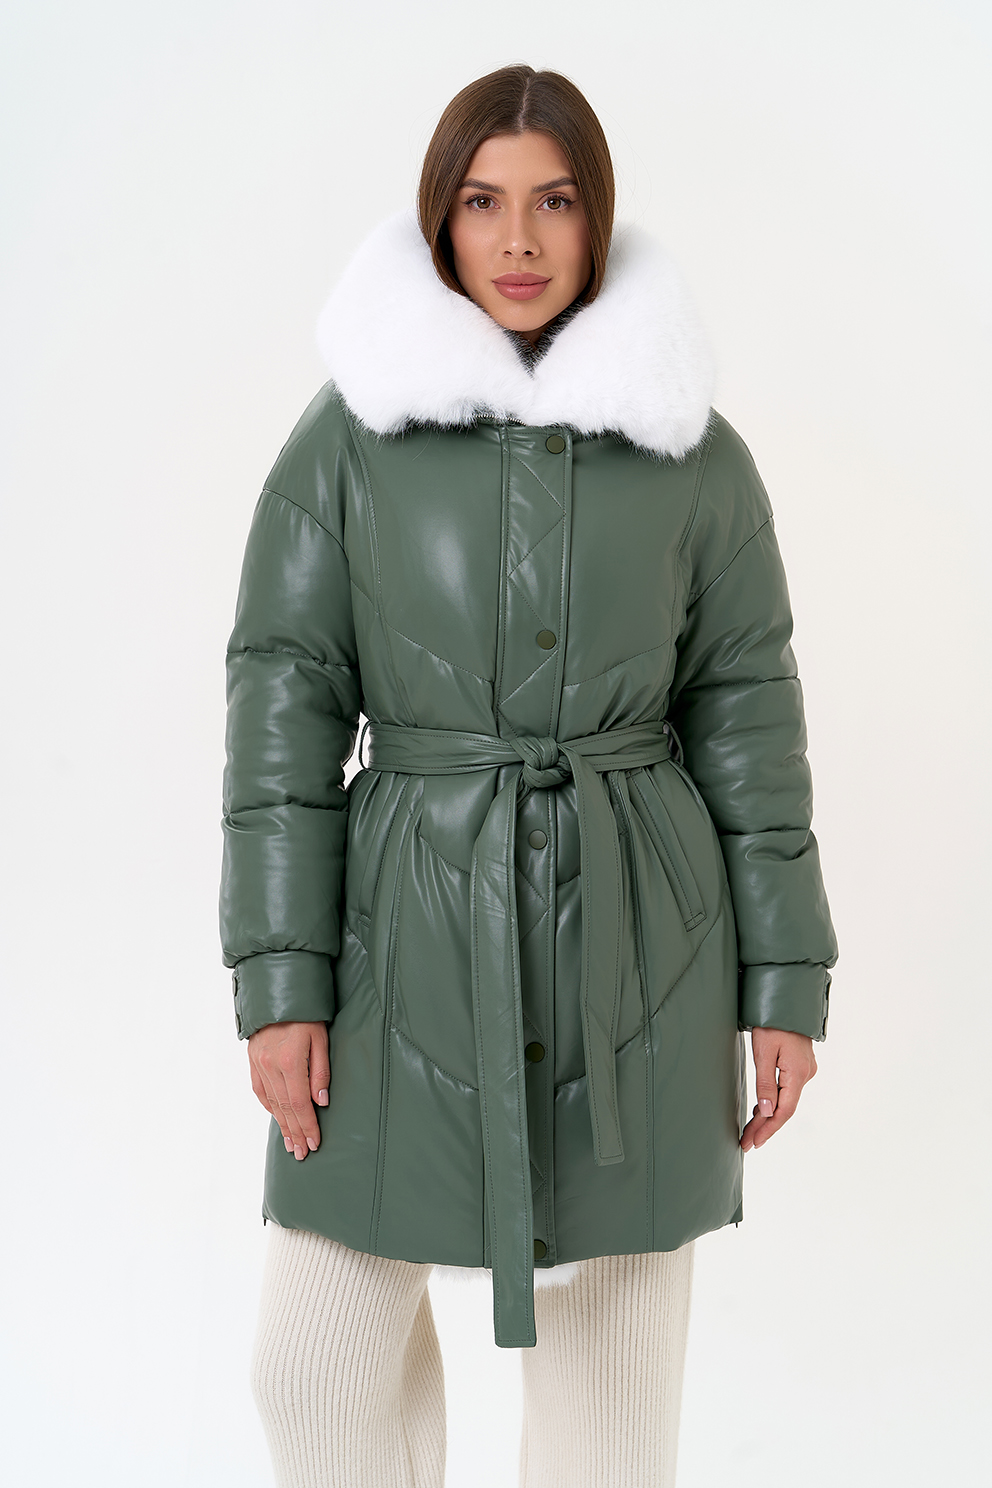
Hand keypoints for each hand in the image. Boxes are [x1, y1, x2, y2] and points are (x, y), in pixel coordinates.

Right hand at [248, 1021, 329, 1160]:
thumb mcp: (321, 1038)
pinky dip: (269, 1107)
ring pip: (271, 1103)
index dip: (308, 1126)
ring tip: (290, 1144)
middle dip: (295, 1133)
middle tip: (301, 1154)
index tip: (314, 1143)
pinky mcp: (252, 1060)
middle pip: (284, 1109)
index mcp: (290, 1061)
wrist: (276, 992)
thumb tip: (320, 1103)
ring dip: (282, 1125)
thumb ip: (321, 1071)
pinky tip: (277, 1118)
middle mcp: (270, 1066)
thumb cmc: (306, 1013)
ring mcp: (258, 1064)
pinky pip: (259, 1090)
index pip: (300, 1104)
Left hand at [740, 1027, 816, 1151]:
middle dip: (765, 1127)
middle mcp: (805, 1074)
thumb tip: (768, 1112)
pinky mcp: (799, 1065)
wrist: (786, 999)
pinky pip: (786, 1090)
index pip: (784, 1111)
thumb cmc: (773, 1022)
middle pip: (784, 1108)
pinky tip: (762, 1110)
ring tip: (750, 1132)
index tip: (754, 1143)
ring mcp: (804, 1070)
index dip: (768, 1129)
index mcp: (798, 1073)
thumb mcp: (764, 1052)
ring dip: (768, 1116)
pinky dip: (773, 1101)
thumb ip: (766, 1083)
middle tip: (746, 1143)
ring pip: (785, 1100)